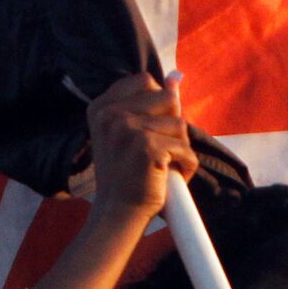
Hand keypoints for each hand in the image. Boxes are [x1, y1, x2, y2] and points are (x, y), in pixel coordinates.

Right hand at [87, 74, 194, 217]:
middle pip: (166, 98)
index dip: (157, 104)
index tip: (146, 131)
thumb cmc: (126, 174)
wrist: (117, 212)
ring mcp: (127, 129)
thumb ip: (150, 102)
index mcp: (102, 106)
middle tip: (156, 150)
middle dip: (171, 125)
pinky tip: (168, 176)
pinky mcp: (147, 147)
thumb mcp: (129, 132)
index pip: (145, 80)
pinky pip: (186, 148)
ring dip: (180, 148)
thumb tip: (177, 76)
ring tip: (161, 165)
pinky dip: (185, 165)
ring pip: (179, 124)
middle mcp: (111, 114)